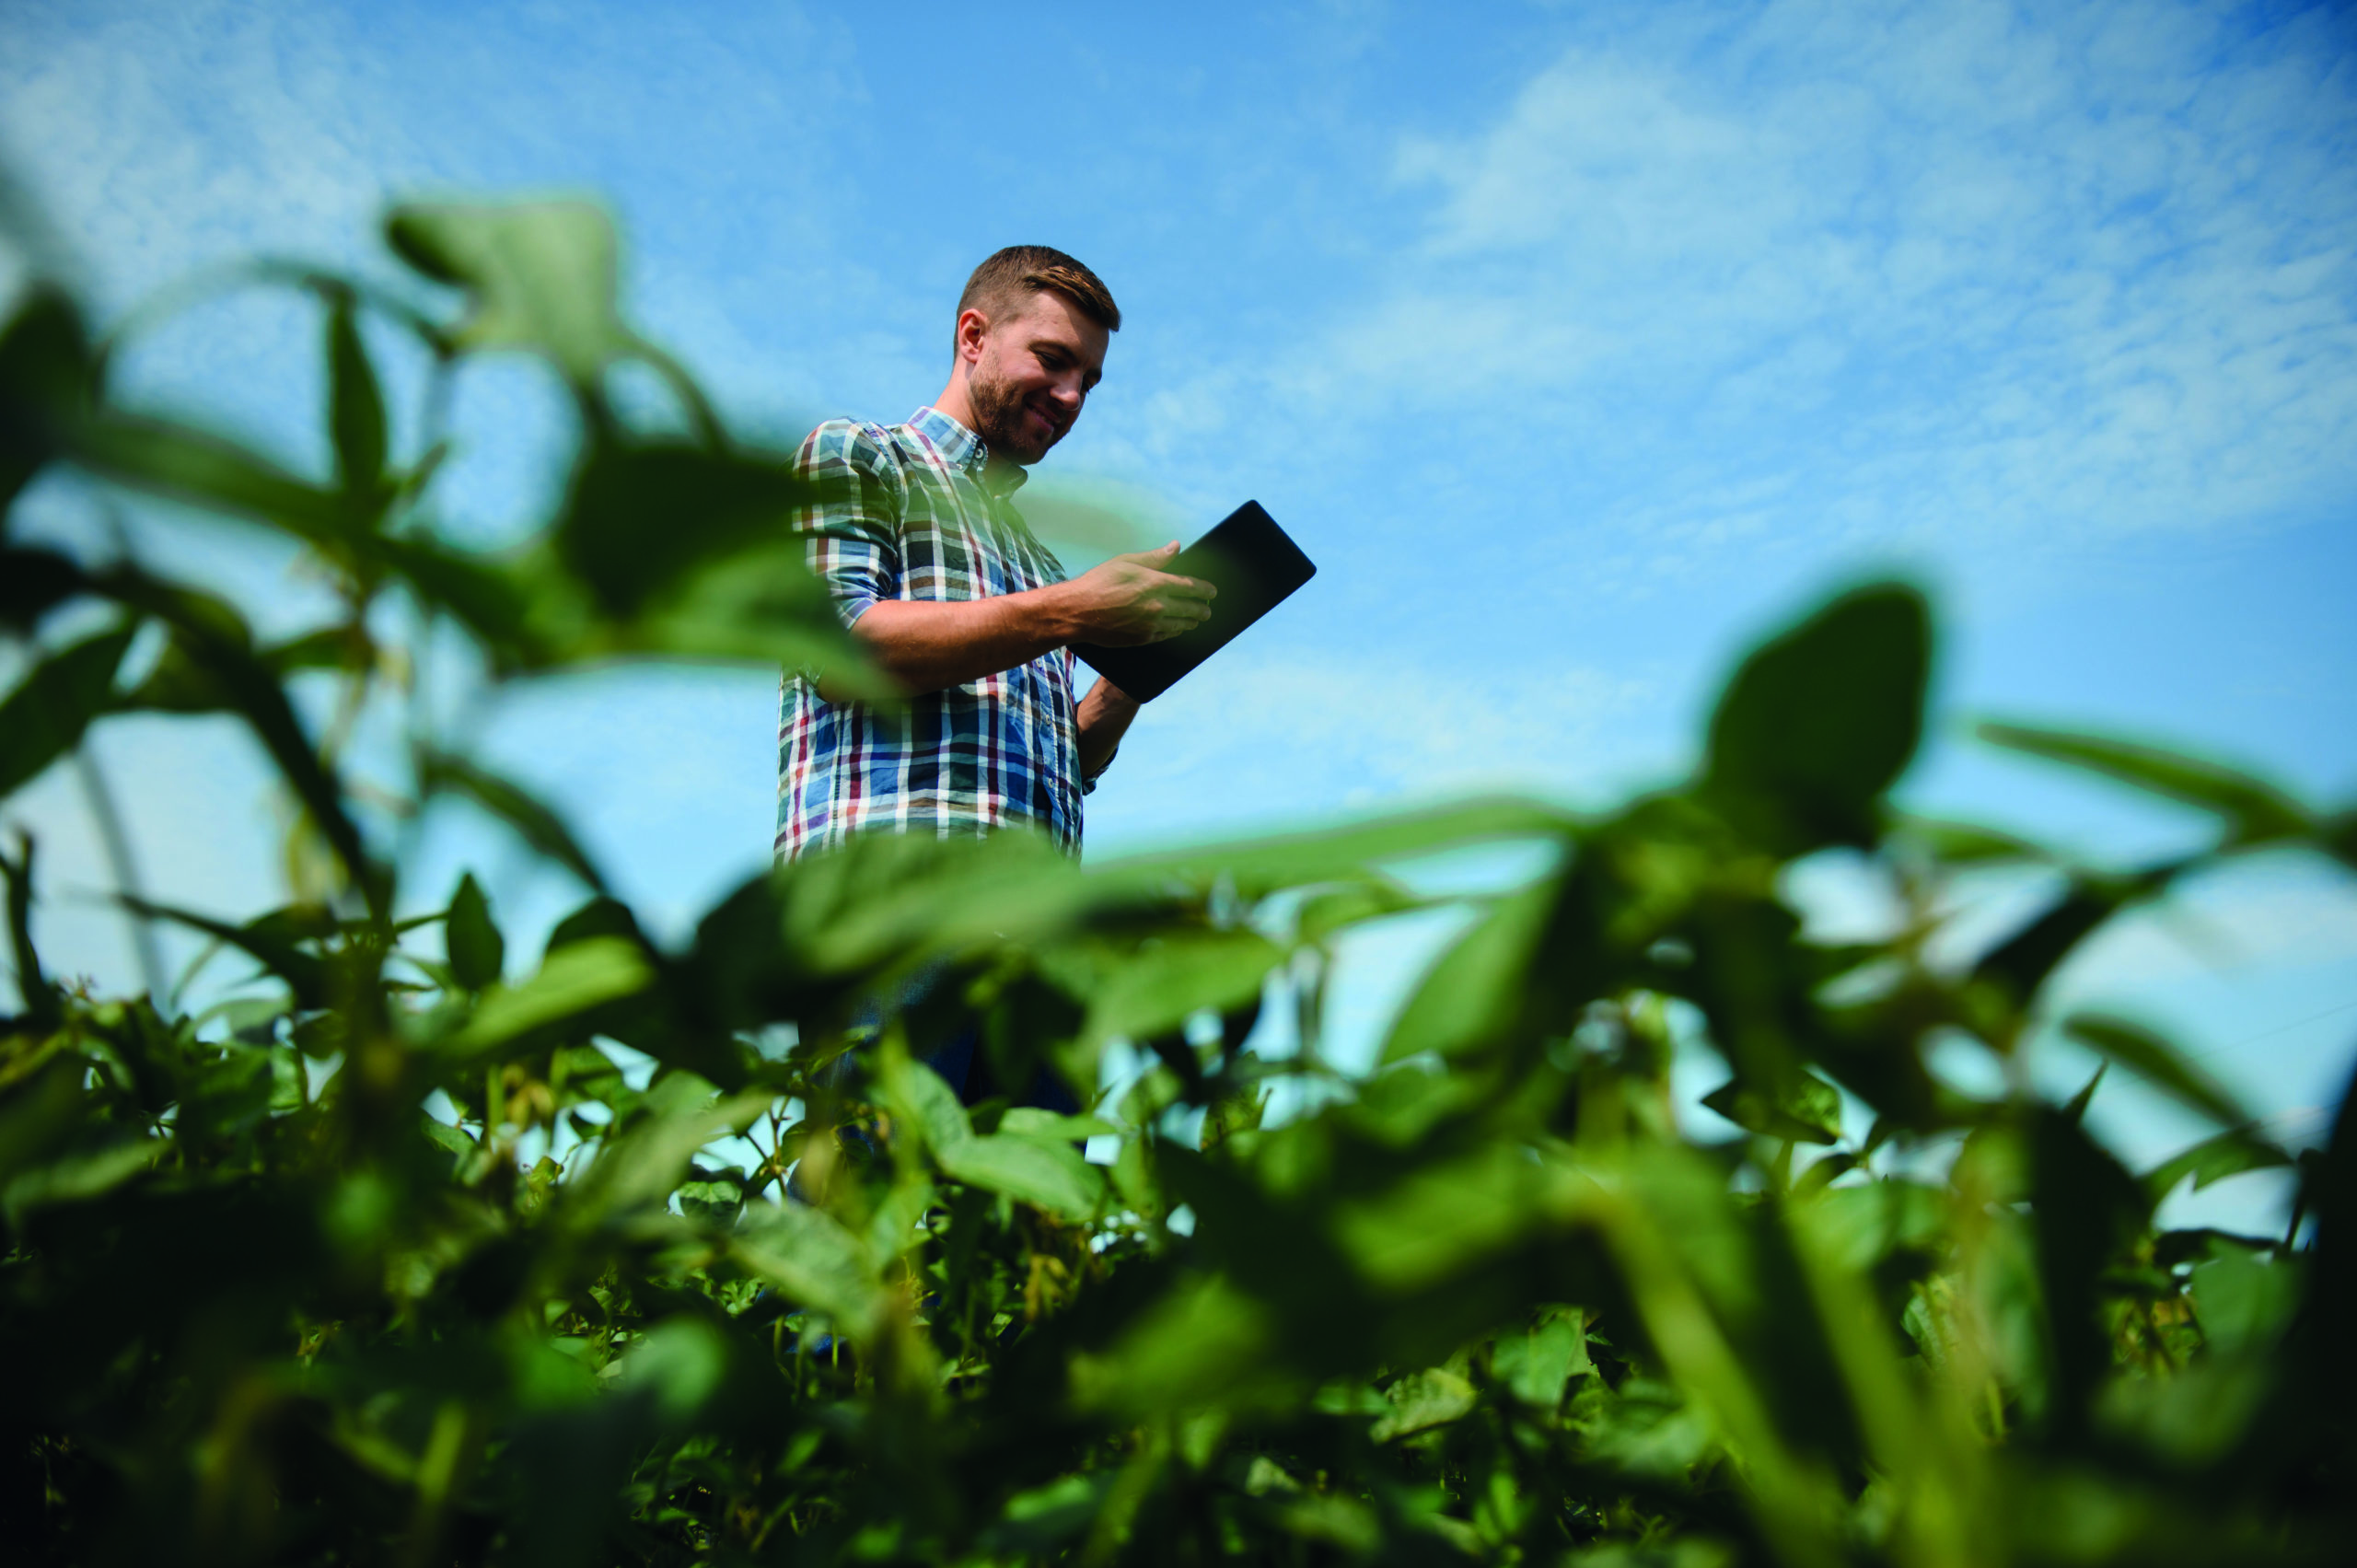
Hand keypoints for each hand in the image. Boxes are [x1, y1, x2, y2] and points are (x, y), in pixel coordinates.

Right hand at [1061, 542, 1215, 646]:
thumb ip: (1154, 557)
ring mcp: (1151, 625)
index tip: (1213, 591)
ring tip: (1196, 619)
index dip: (1205, 590)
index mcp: (1155, 583)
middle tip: (1208, 608)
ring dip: (1192, 622)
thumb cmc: (1098, 583)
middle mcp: (1157, 605)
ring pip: (1182, 625)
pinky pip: (1168, 636)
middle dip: (1203, 608)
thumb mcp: (1126, 562)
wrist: (1077, 612)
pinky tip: (1179, 629)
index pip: (1190, 587)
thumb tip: (1176, 547)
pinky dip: (1176, 632)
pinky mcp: (1143, 639)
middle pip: (1191, 608)